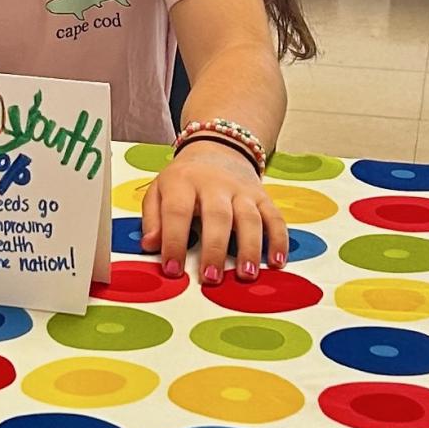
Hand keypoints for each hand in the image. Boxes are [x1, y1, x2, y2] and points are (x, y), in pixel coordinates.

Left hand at [139, 140, 288, 286]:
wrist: (217, 149)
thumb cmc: (184, 180)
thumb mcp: (159, 191)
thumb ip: (152, 218)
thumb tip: (150, 246)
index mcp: (183, 182)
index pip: (177, 212)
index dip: (174, 241)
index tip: (172, 270)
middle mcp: (215, 185)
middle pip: (218, 216)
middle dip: (215, 249)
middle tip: (211, 278)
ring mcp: (242, 190)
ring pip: (249, 218)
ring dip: (250, 248)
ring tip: (246, 275)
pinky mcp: (263, 196)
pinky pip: (274, 217)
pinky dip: (278, 240)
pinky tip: (277, 262)